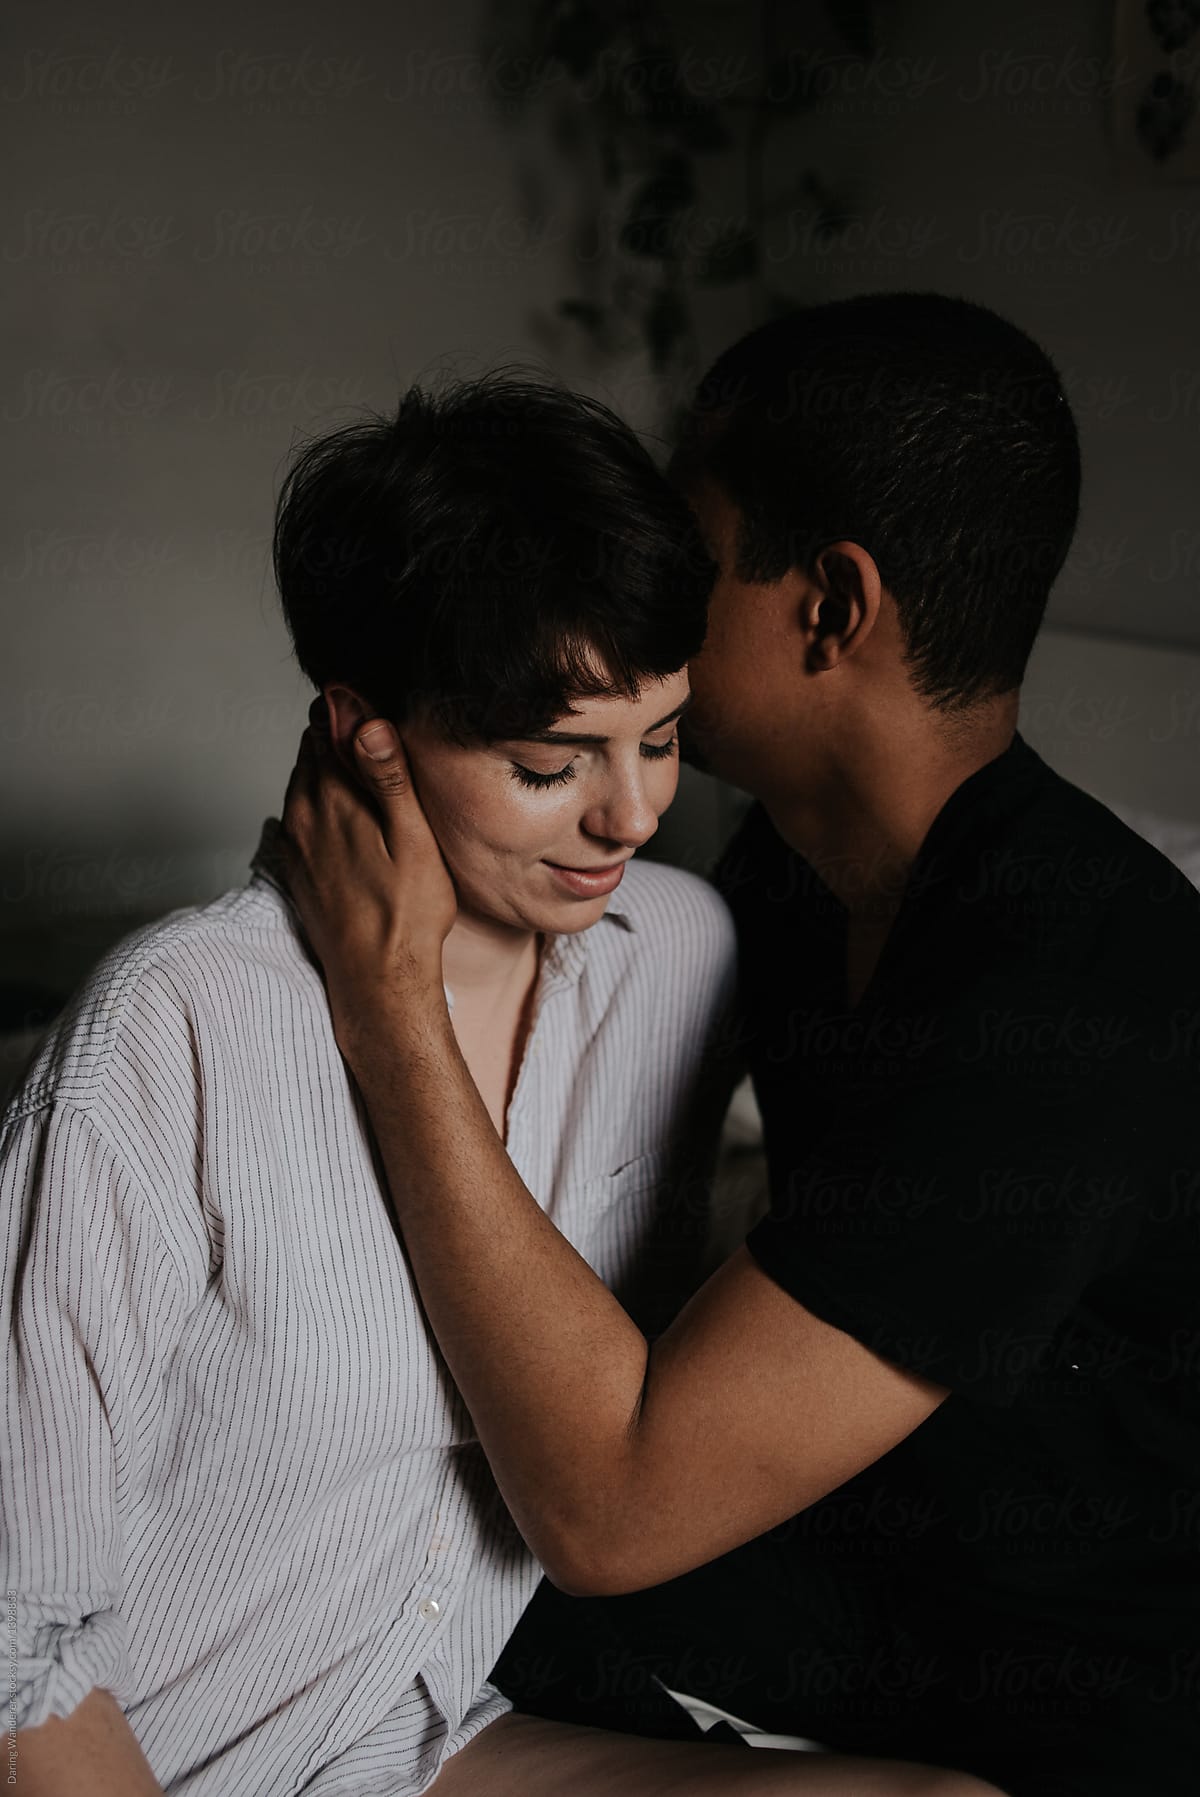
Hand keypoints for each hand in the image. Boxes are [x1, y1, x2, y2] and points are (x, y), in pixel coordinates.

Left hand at [279, 698, 457, 1051]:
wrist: (378, 982)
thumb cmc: (407, 914)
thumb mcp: (413, 838)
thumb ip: (386, 774)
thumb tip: (362, 716)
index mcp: (332, 800)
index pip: (325, 728)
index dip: (348, 709)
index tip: (370, 699)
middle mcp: (303, 817)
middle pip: (310, 752)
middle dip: (336, 733)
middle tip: (368, 723)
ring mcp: (295, 845)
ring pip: (303, 784)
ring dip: (327, 768)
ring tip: (362, 761)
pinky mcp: (297, 869)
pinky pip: (300, 817)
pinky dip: (319, 803)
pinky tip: (346, 812)